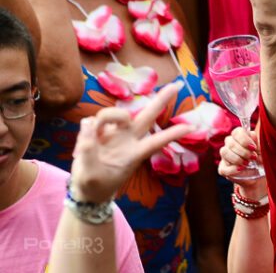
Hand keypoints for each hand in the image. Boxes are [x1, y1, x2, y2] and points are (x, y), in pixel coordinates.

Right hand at [69, 83, 193, 203]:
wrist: (86, 190)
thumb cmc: (95, 185)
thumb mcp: (91, 176)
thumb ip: (88, 151)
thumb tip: (88, 124)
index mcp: (135, 154)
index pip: (157, 141)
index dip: (173, 134)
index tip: (192, 127)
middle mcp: (129, 139)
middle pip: (148, 115)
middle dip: (162, 100)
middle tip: (178, 85)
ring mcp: (116, 133)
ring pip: (119, 113)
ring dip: (108, 116)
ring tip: (91, 136)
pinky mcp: (100, 131)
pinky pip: (95, 120)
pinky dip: (88, 128)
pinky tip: (82, 143)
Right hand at [218, 126, 266, 196]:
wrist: (258, 174)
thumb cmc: (260, 158)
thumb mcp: (262, 151)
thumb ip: (258, 144)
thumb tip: (253, 138)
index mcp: (240, 136)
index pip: (237, 132)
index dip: (244, 140)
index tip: (253, 148)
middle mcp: (230, 144)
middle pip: (230, 142)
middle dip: (243, 151)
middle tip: (253, 158)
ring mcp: (225, 156)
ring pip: (225, 152)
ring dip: (237, 159)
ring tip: (247, 164)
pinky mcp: (223, 168)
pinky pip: (223, 167)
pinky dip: (233, 169)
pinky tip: (241, 169)